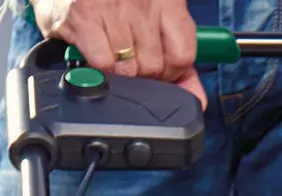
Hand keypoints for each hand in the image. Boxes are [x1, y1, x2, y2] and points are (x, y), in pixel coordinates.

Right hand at [33, 0, 207, 106]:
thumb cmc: (113, 3)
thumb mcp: (155, 22)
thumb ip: (178, 60)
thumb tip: (197, 100)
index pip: (183, 55)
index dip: (170, 72)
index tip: (158, 67)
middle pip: (154, 67)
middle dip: (141, 73)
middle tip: (127, 57)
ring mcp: (113, 6)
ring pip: (128, 70)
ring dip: (118, 71)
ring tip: (110, 50)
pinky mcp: (84, 15)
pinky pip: (103, 64)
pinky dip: (98, 67)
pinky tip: (95, 50)